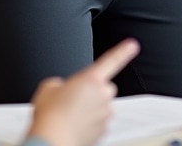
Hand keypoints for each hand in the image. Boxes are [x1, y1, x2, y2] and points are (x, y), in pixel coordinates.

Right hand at [25, 38, 139, 145]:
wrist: (51, 143)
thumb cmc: (50, 117)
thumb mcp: (48, 89)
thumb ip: (60, 84)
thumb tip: (60, 90)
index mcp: (91, 79)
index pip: (112, 60)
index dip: (123, 51)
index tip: (132, 45)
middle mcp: (102, 96)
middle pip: (104, 88)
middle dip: (94, 92)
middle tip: (75, 100)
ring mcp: (104, 115)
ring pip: (102, 107)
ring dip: (91, 110)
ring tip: (70, 117)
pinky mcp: (103, 133)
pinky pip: (98, 124)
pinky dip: (89, 126)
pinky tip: (73, 128)